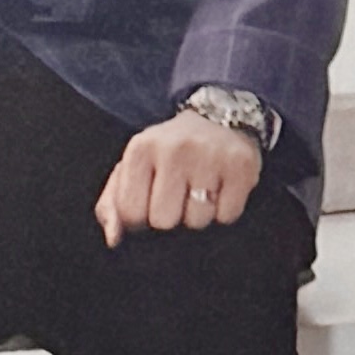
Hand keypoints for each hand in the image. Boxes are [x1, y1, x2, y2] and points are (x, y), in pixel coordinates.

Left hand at [98, 112, 263, 246]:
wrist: (219, 116)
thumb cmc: (170, 151)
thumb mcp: (134, 166)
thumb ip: (112, 205)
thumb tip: (113, 239)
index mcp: (141, 149)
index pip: (131, 212)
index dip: (140, 218)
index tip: (151, 202)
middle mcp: (175, 149)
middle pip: (164, 221)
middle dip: (171, 216)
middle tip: (179, 195)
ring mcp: (210, 156)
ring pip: (197, 221)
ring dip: (199, 214)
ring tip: (201, 190)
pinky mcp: (241, 166)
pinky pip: (227, 216)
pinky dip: (224, 210)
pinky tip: (221, 189)